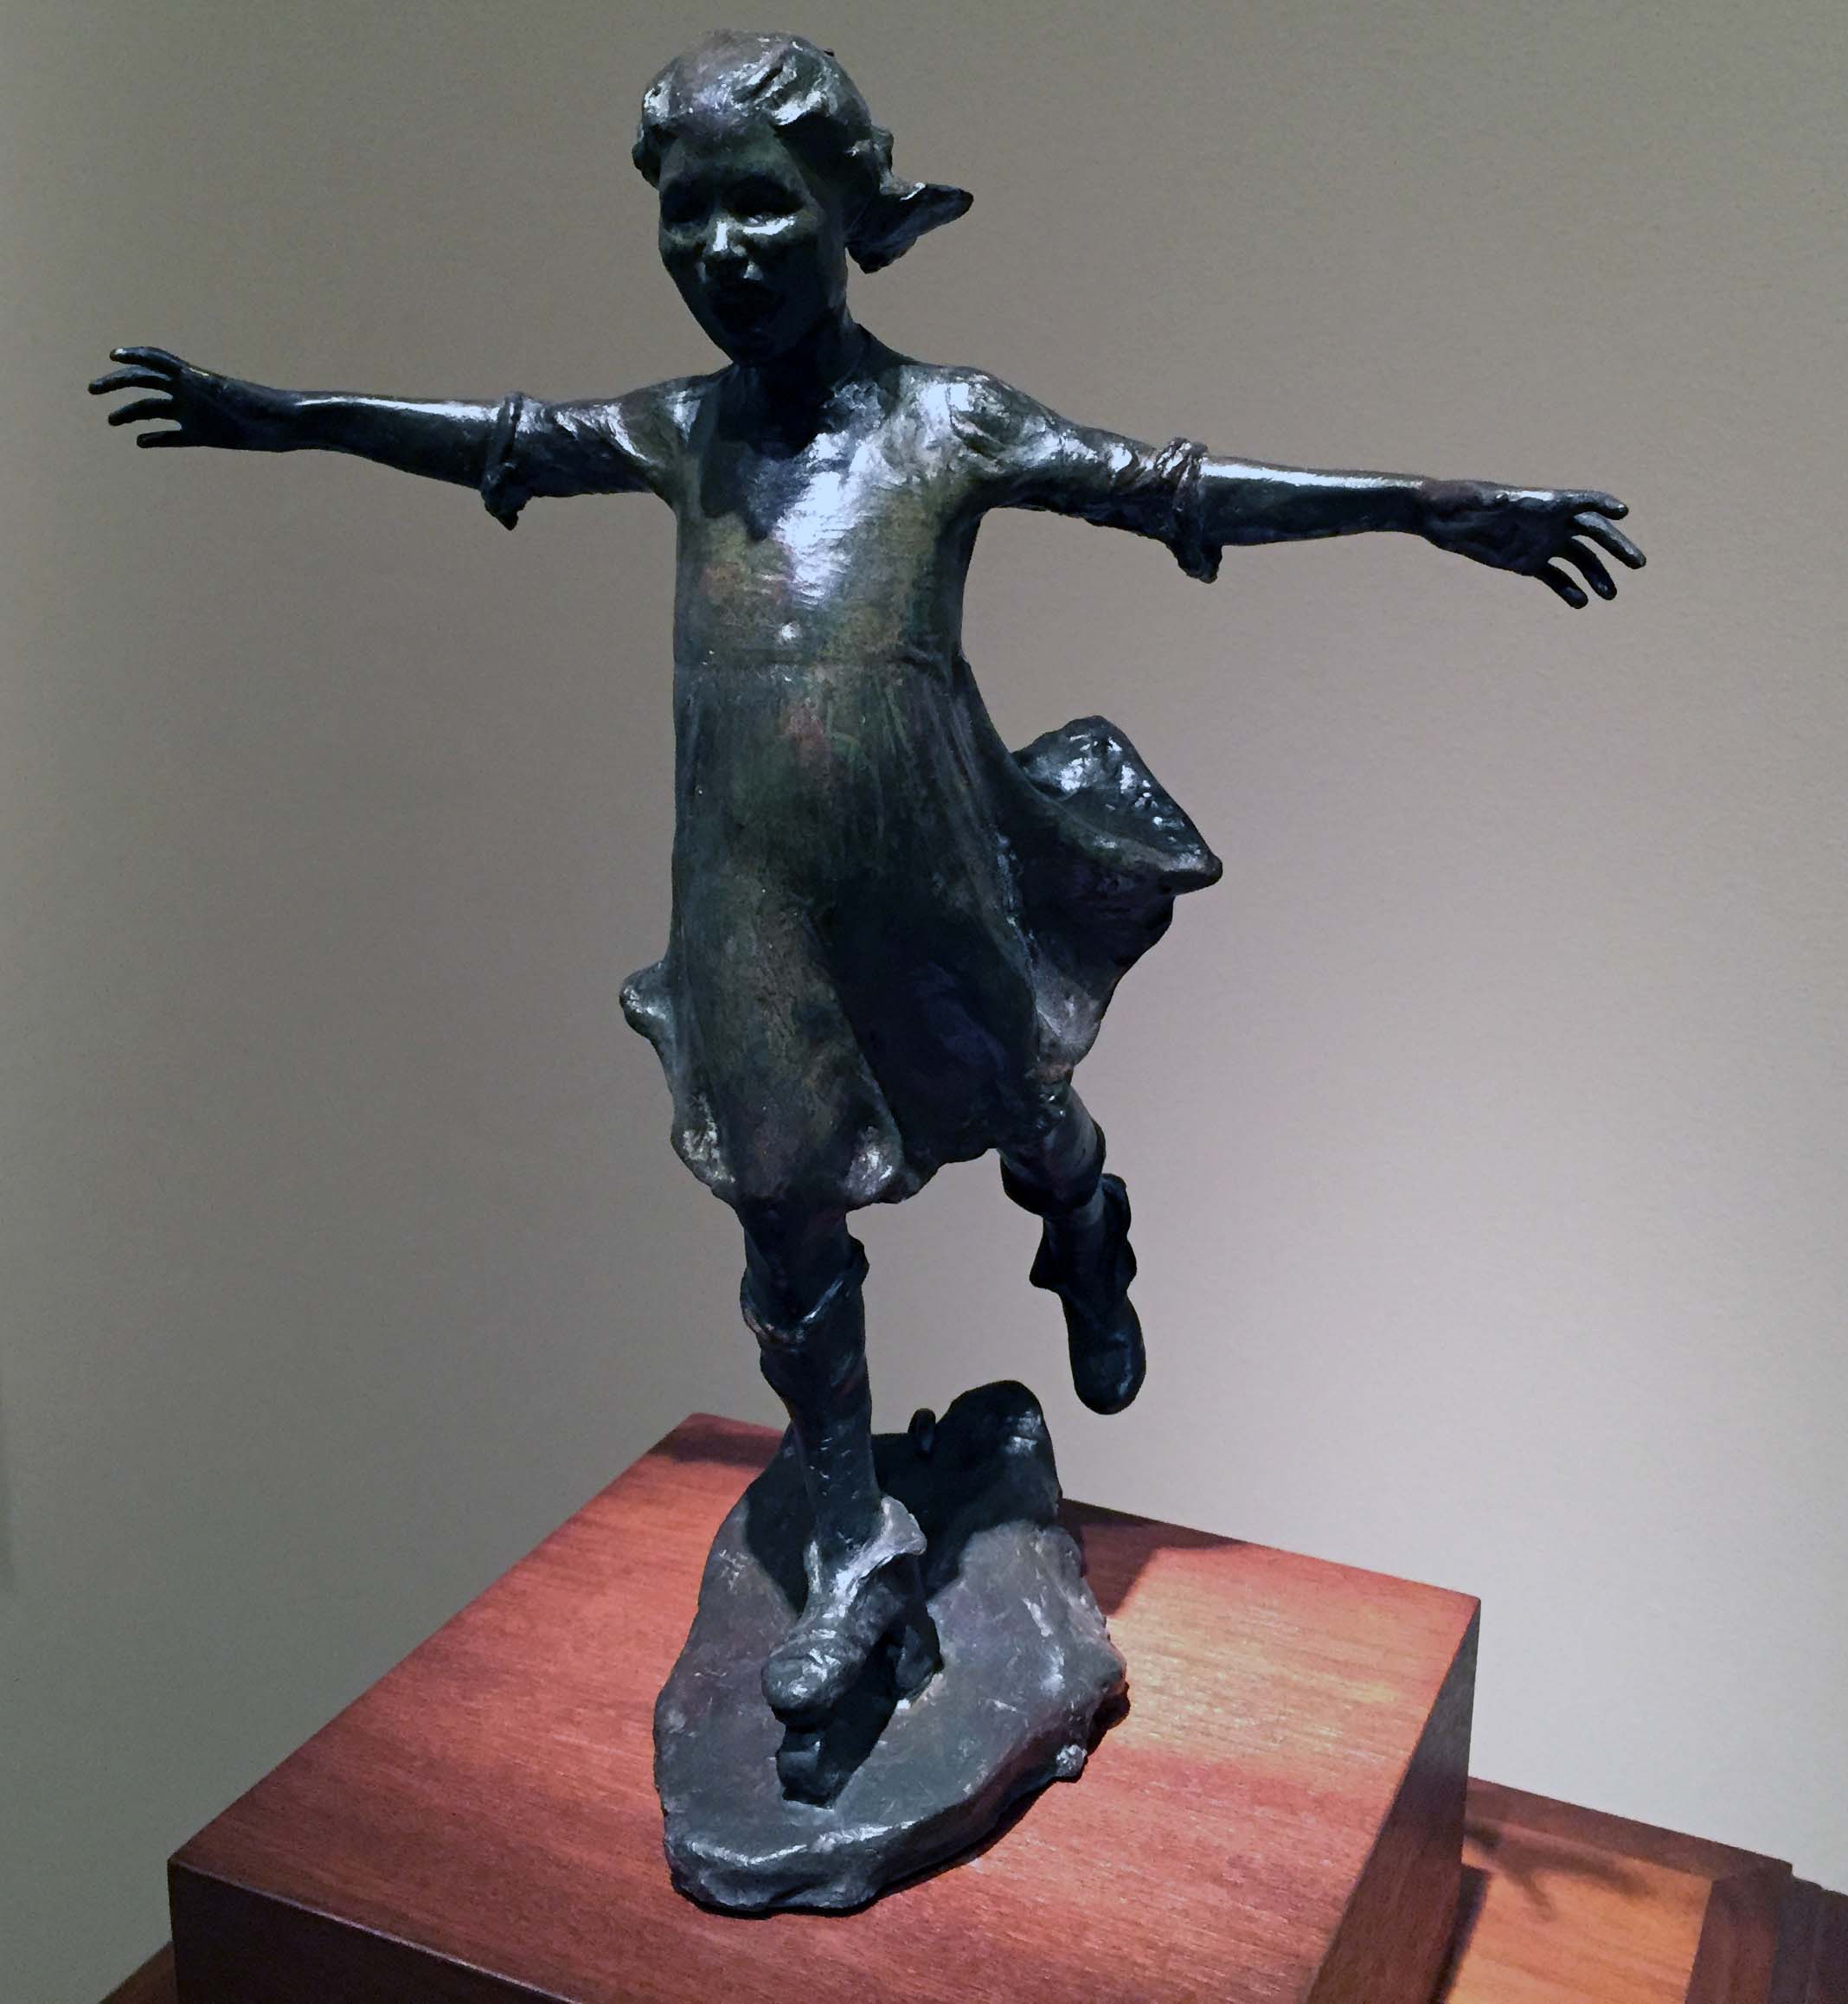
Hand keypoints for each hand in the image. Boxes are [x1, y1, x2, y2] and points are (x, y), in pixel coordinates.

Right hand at [87, 346, 293, 450]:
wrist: (285, 425)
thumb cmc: (263, 405)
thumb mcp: (231, 393)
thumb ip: (207, 385)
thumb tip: (190, 378)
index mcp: (193, 378)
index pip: (157, 361)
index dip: (134, 355)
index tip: (112, 356)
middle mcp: (189, 393)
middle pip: (145, 384)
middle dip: (118, 385)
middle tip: (93, 391)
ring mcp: (194, 414)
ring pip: (153, 410)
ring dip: (131, 413)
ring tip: (112, 421)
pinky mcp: (203, 435)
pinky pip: (173, 436)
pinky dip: (156, 438)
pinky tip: (141, 442)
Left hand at [1420, 479, 1644, 607]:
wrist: (1442, 519)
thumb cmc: (1454, 500)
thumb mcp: (1469, 499)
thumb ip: (1484, 500)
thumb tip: (1494, 499)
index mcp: (1541, 502)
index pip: (1580, 501)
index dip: (1602, 504)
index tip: (1623, 513)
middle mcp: (1549, 522)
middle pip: (1592, 533)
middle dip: (1616, 546)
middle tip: (1638, 563)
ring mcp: (1541, 543)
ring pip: (1579, 559)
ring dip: (1597, 574)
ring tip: (1610, 595)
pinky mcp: (1528, 563)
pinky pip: (1555, 578)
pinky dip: (1568, 589)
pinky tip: (1580, 602)